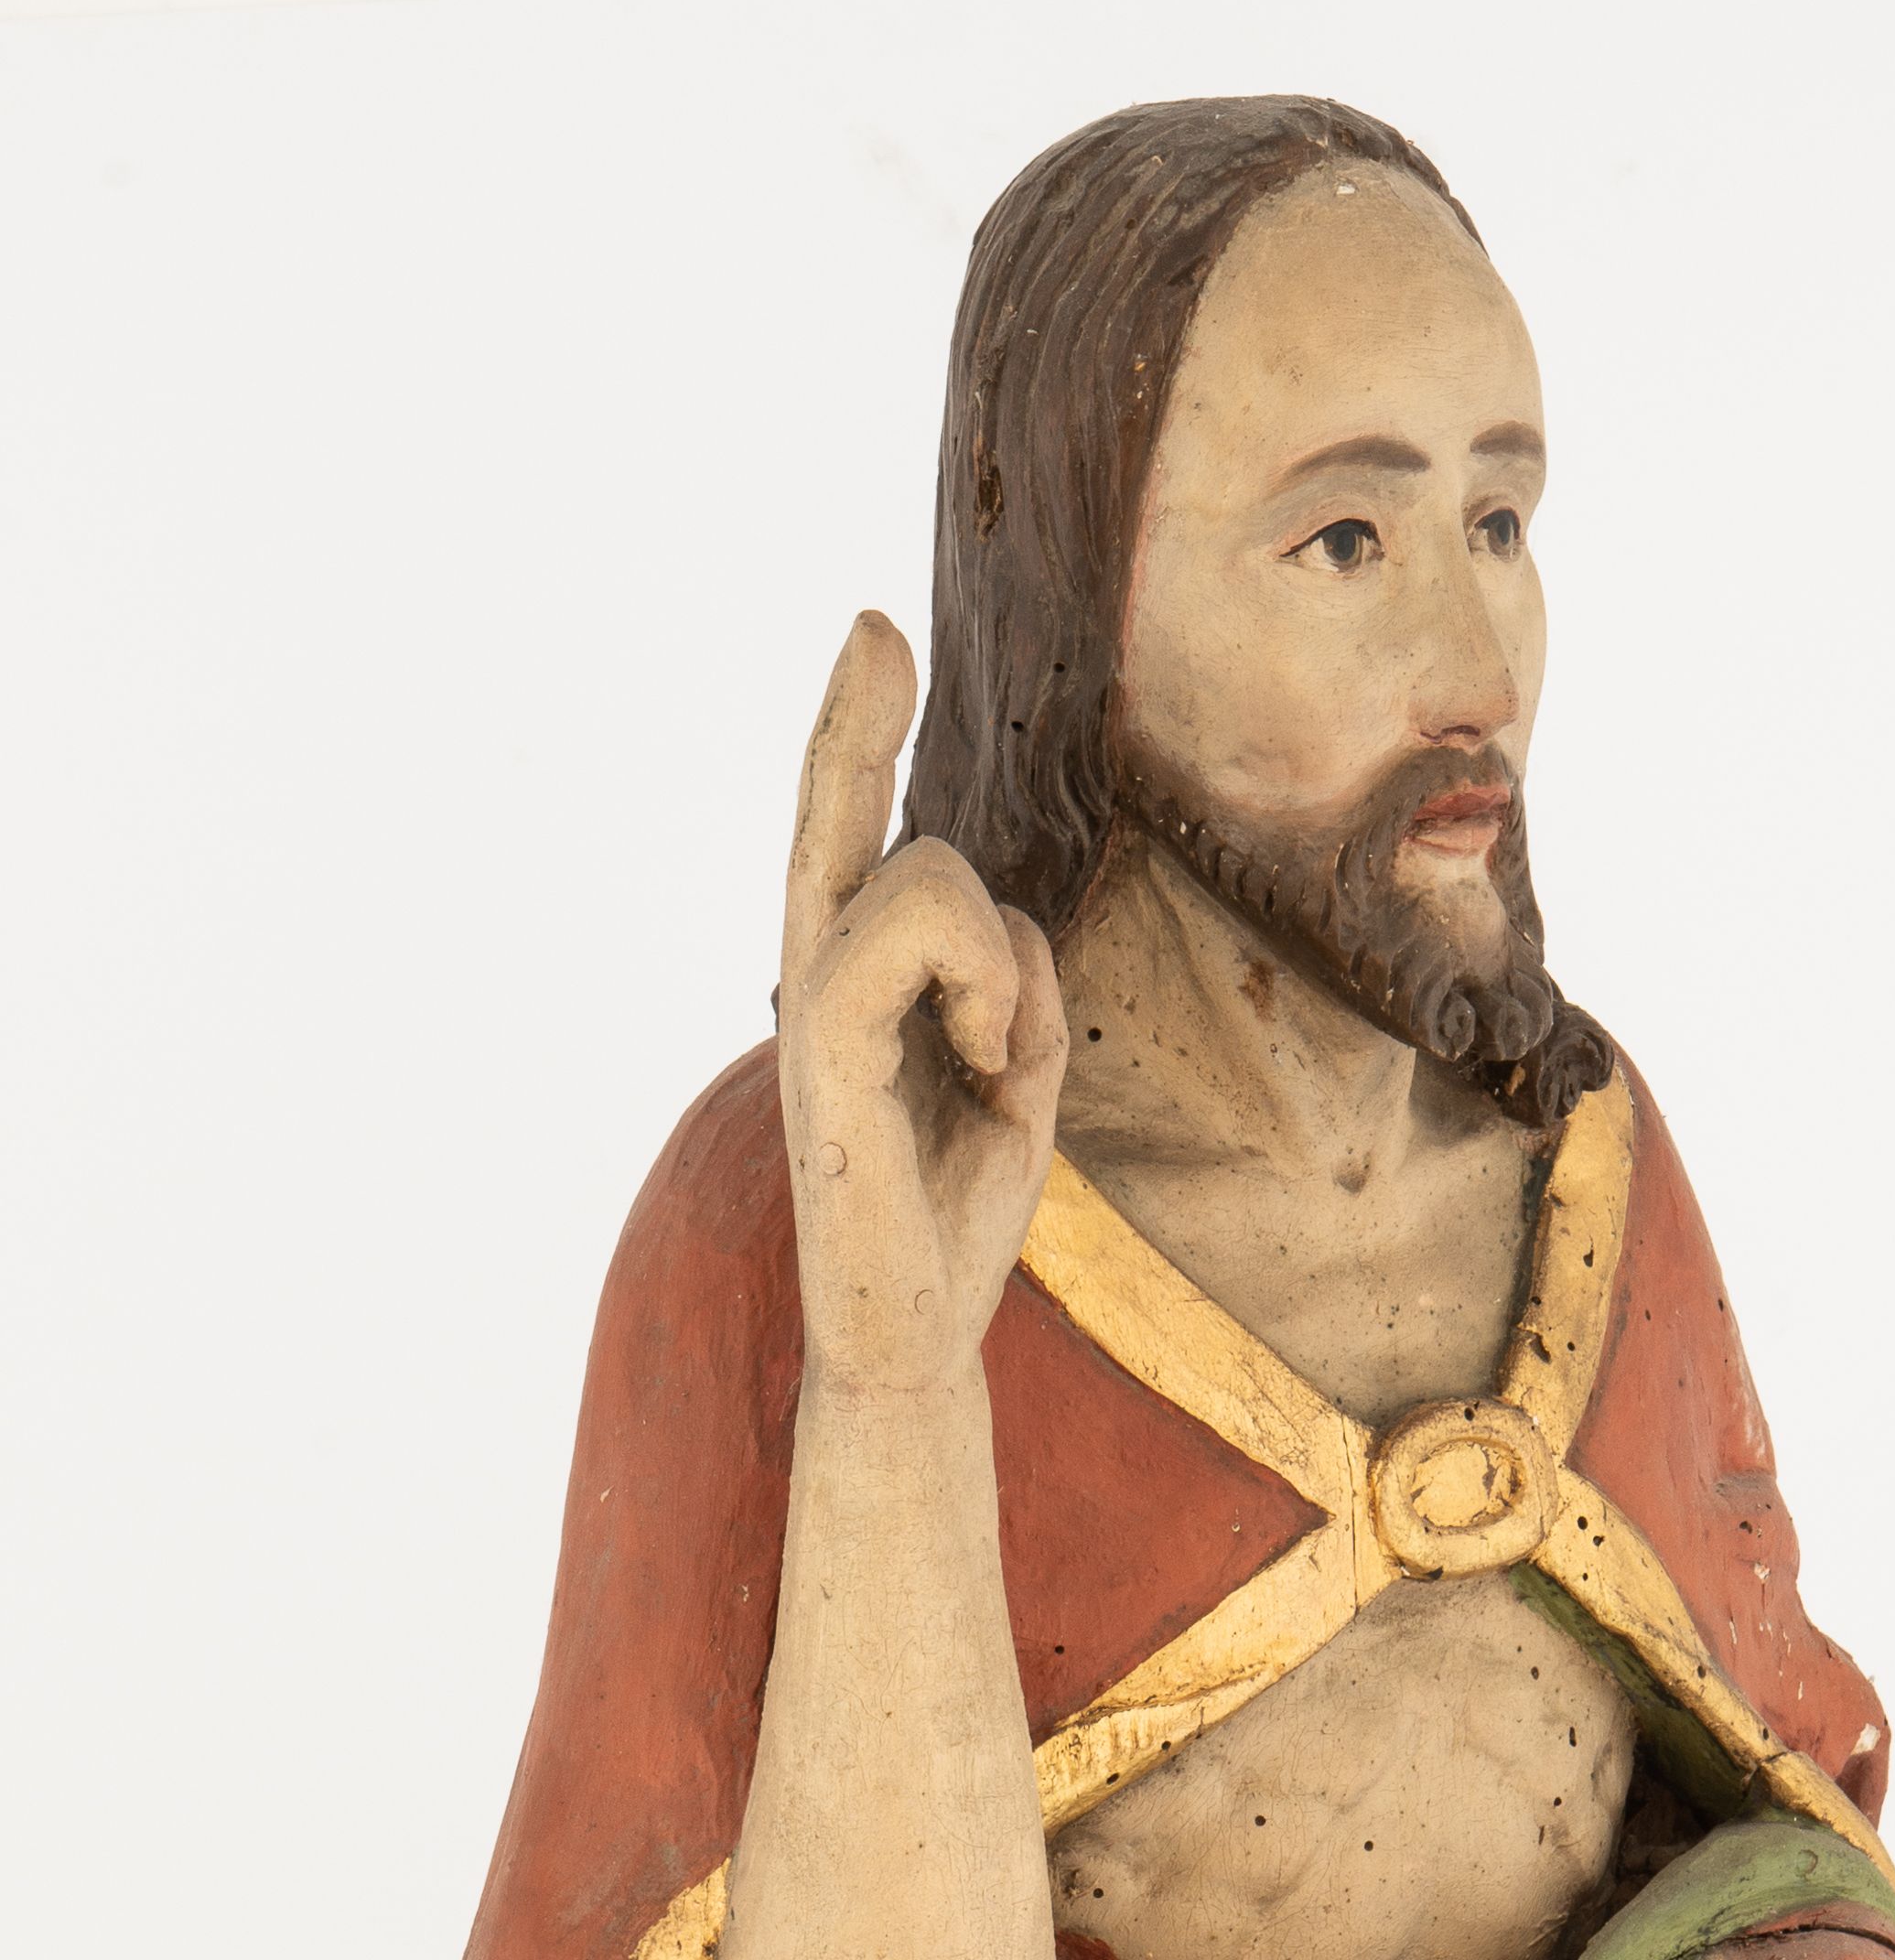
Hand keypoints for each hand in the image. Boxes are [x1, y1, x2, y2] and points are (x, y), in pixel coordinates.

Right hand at [777, 613, 1065, 1402]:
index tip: (873, 636)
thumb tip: (999, 920)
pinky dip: (979, 986)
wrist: (921, 1331)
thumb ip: (1011, 981)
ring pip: (923, 872)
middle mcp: (820, 970)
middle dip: (853, 715)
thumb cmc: (962, 1209)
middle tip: (872, 627)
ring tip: (992, 1054)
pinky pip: (909, 939)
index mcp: (864, 973)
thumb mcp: (1020, 1070)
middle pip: (833, 806)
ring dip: (995, 956)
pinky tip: (984, 1061)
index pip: (859, 830)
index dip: (861, 730)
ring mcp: (809, 1002)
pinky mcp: (818, 1044)